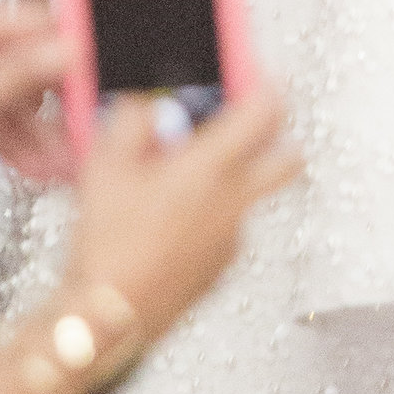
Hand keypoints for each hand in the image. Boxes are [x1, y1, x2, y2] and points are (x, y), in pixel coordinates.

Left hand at [0, 0, 73, 185]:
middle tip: (90, 137)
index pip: (40, 22)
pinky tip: (37, 169)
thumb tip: (72, 47)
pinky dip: (12, 141)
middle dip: (61, 102)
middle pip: (32, 63)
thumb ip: (16, 74)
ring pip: (15, 97)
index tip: (108, 79)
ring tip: (68, 167)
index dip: (77, 49)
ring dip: (40, 131)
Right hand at [60, 82, 299, 342]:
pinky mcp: (220, 268)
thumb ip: (132, 118)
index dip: (267, 85)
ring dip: (238, 176)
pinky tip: (175, 216)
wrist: (106, 317)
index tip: (256, 75)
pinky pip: (230, 228)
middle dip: (276, 134)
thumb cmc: (108, 245)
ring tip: (193, 171)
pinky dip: (213, 215)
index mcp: (213, 167)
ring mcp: (232, 238)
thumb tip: (147, 98)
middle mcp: (235, 201)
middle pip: (287, 157)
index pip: (267, 111)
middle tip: (250, 121)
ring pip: (256, 195)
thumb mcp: (106, 164)